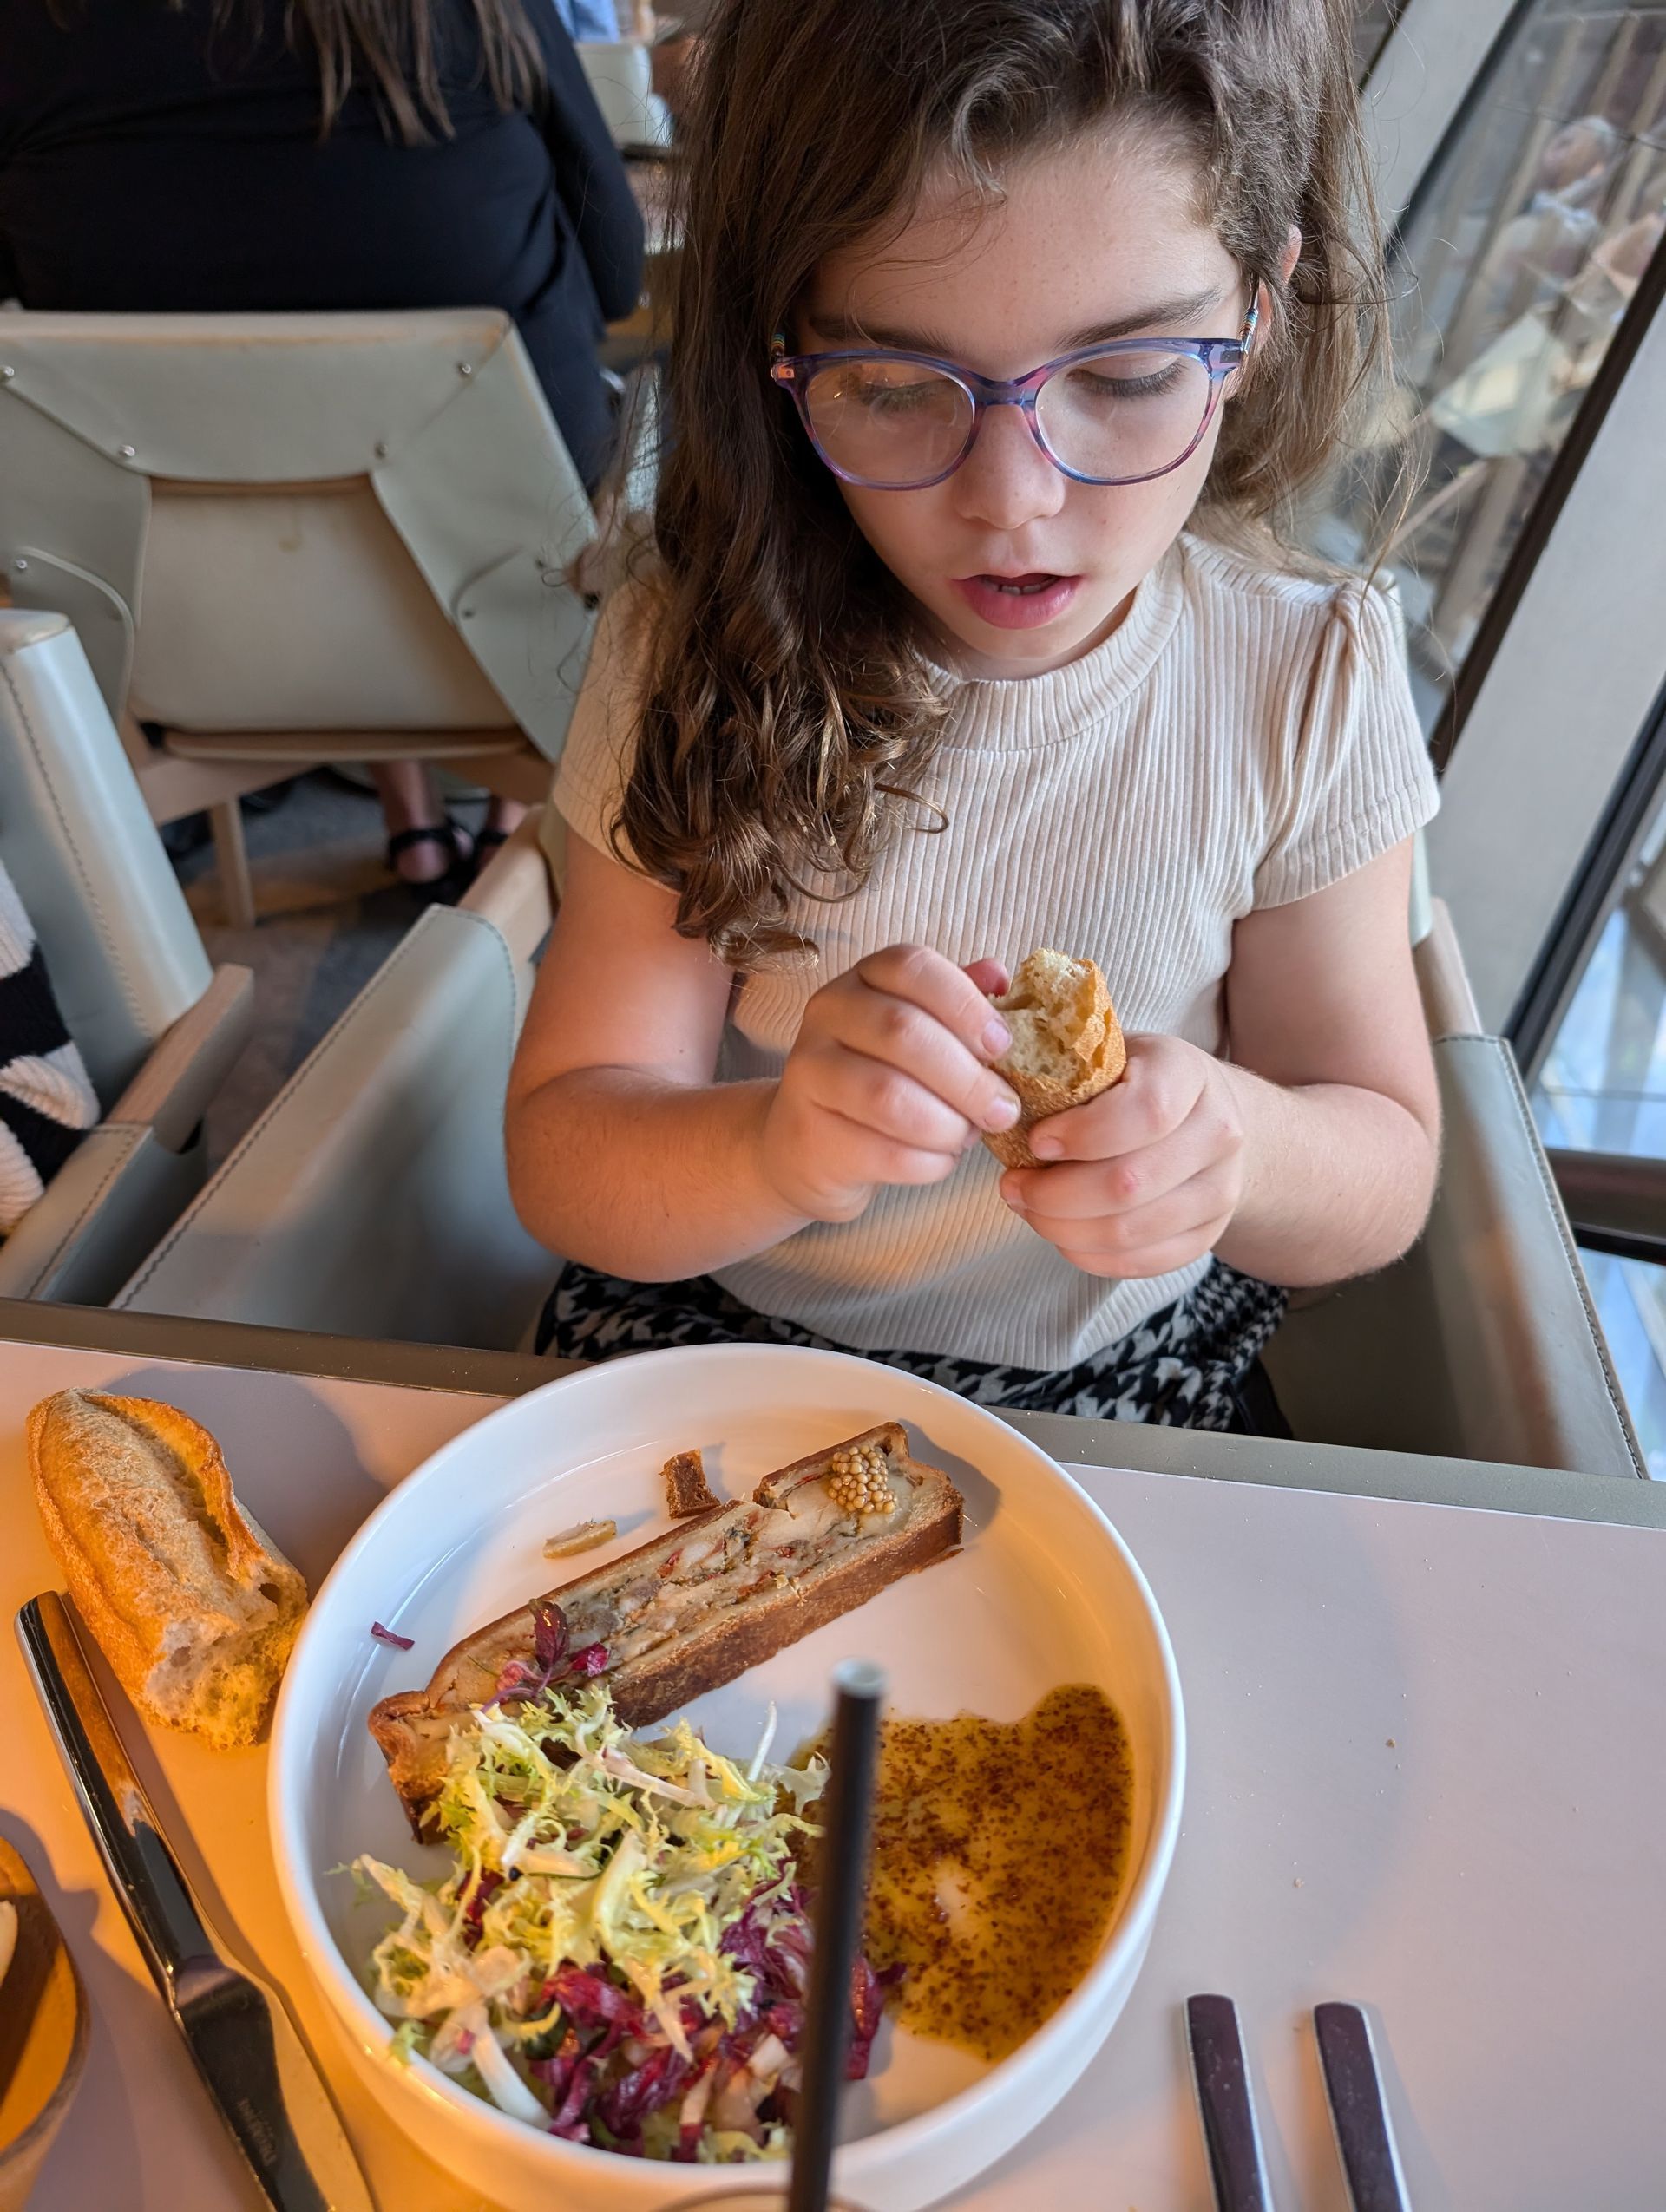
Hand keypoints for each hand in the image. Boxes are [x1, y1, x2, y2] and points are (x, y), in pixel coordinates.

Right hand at [760, 946, 1019, 1222]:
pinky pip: (882, 1151)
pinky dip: (927, 1162)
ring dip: (947, 1124)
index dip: (966, 1005)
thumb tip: (998, 978)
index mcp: (862, 979)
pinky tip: (941, 1160)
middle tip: (1004, 1110)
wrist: (810, 1145)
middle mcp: (827, 1013)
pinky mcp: (810, 1134)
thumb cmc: (881, 1077)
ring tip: (968, 1136)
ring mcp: (809, 1073)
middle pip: (903, 1032)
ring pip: (889, 1096)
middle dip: (967, 1078)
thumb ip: (958, 1003)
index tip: (1002, 1045)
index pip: (911, 967)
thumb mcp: (921, 1032)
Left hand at [1000, 1034, 1245, 1277]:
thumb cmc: (1140, 1080)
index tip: (1035, 1141)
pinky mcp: (1207, 1235)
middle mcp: (1219, 1134)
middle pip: (1129, 1184)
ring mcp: (1221, 1191)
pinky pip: (1141, 1262)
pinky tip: (1060, 1233)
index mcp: (1190, 1074)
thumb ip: (1065, 1068)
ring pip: (1130, 1232)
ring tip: (1028, 1208)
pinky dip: (1088, 1254)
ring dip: (1062, 1228)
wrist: (1210, 1117)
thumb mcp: (1112, 1054)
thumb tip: (995, 1095)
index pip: (1146, 1112)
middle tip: (1011, 1186)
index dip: (1083, 1135)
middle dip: (1054, 1194)